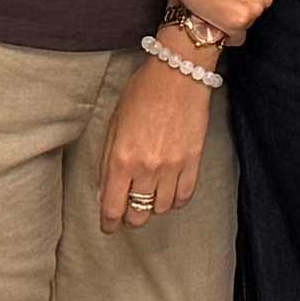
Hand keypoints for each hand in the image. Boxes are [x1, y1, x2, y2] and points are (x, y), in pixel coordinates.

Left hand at [100, 51, 212, 235]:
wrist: (179, 74)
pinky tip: (169, 194)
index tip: (108, 226)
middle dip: (130, 219)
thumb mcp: (114, 124)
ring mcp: (172, 167)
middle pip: (138, 214)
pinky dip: (175, 201)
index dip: (109, 223)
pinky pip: (184, 196)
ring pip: (162, 208)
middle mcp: (146, 168)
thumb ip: (108, 159)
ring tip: (148, 198)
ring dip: (153, 208)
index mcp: (121, 159)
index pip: (112, 207)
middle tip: (127, 214)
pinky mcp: (193, 162)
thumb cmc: (142, 92)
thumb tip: (106, 189)